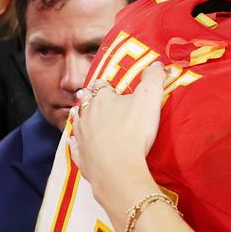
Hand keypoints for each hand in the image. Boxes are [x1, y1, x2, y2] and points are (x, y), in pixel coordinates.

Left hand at [69, 63, 166, 208]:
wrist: (117, 167)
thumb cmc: (134, 130)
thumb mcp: (150, 98)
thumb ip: (153, 79)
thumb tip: (156, 63)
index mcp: (103, 99)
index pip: (102, 86)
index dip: (106, 85)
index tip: (110, 85)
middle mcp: (87, 115)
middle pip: (86, 102)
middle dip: (88, 98)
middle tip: (90, 96)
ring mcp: (82, 136)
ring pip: (76, 122)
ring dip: (78, 116)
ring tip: (77, 112)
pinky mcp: (81, 156)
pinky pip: (74, 146)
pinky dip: (74, 142)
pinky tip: (74, 141)